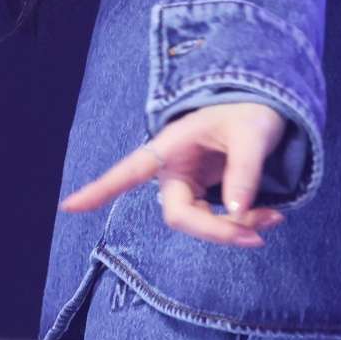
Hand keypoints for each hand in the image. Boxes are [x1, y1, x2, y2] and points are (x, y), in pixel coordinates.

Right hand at [59, 101, 288, 247]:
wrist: (268, 104)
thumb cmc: (250, 110)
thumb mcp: (252, 133)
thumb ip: (244, 172)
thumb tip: (234, 213)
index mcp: (173, 145)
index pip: (131, 170)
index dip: (99, 189)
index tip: (67, 206)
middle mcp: (175, 168)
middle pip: (181, 215)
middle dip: (216, 230)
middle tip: (257, 234)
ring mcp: (190, 181)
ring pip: (202, 222)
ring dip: (234, 228)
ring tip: (273, 219)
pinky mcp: (207, 192)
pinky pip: (217, 218)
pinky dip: (242, 222)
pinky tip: (270, 217)